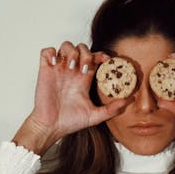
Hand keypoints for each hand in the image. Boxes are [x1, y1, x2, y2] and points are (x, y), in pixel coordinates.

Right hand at [13, 42, 132, 154]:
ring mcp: (58, 70)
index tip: (106, 60)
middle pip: (82, 48)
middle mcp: (72, 72)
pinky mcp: (45, 71)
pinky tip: (55, 64)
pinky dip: (50, 53)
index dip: (101, 55)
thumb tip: (128, 100)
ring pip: (66, 46)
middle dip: (86, 53)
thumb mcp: (95, 116)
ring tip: (71, 66)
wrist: (51, 127)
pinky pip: (46, 52)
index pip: (94, 57)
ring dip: (71, 51)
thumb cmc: (70, 122)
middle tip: (84, 68)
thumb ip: (111, 109)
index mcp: (84, 79)